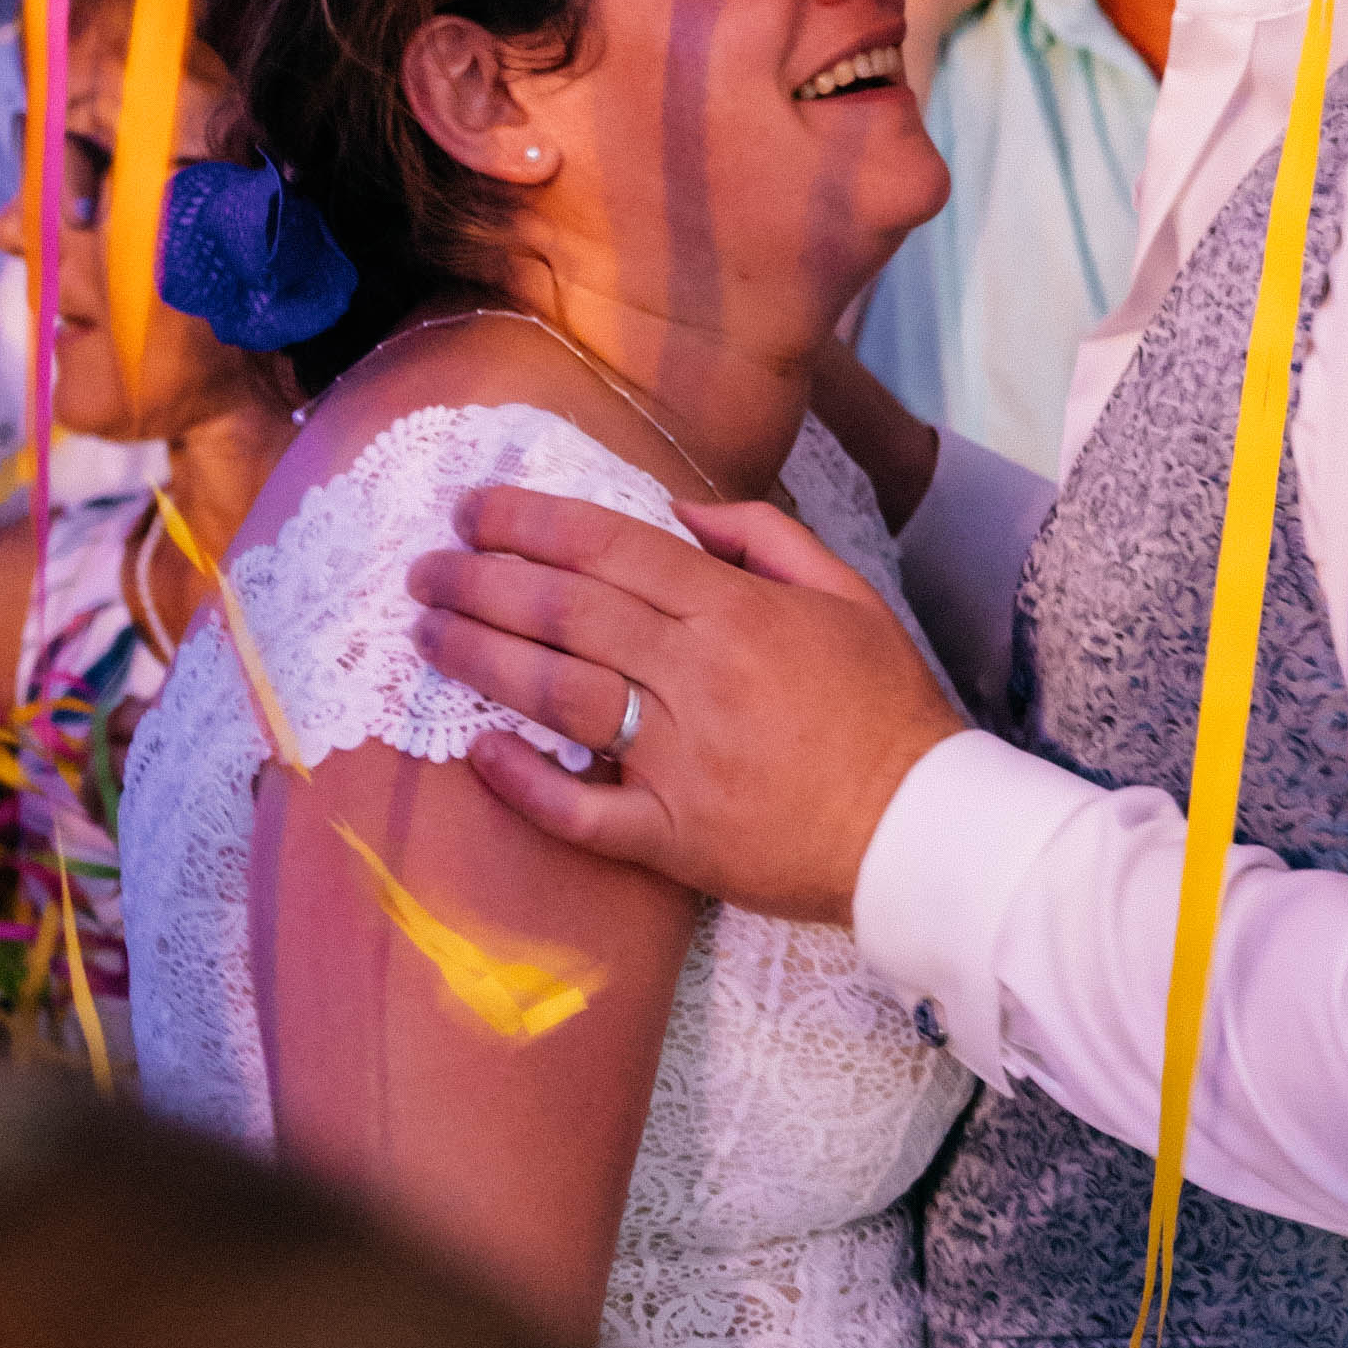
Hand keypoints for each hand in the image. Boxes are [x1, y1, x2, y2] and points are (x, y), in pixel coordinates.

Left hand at [407, 479, 962, 925]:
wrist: (922, 829)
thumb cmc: (886, 707)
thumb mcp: (845, 595)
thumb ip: (763, 537)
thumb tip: (676, 510)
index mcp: (737, 613)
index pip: (612, 549)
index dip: (532, 522)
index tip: (475, 509)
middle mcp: (699, 678)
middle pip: (568, 613)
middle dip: (483, 581)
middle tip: (425, 566)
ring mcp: (680, 761)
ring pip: (559, 695)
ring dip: (482, 657)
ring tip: (427, 632)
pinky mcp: (673, 838)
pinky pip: (581, 812)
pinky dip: (525, 783)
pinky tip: (478, 752)